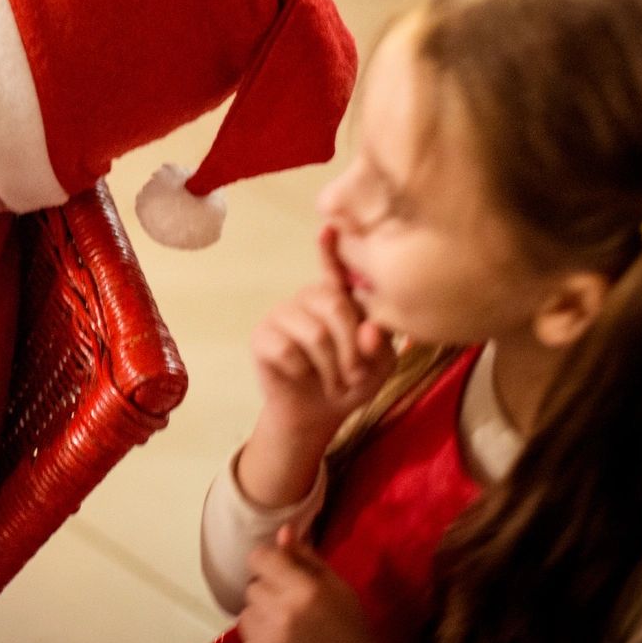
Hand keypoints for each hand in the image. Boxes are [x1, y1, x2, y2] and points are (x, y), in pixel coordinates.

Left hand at [236, 528, 384, 642]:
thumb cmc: (349, 626)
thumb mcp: (337, 587)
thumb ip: (306, 559)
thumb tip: (282, 531)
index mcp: (305, 590)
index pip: (258, 558)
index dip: (268, 562)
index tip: (279, 572)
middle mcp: (283, 613)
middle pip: (252, 587)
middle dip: (268, 593)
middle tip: (290, 606)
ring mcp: (269, 640)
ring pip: (245, 615)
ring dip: (261, 619)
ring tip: (285, 627)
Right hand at [252, 226, 394, 445]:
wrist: (316, 414)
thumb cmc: (351, 382)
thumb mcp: (379, 366)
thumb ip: (380, 347)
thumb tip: (369, 332)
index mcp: (339, 297)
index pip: (335, 267)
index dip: (330, 249)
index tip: (329, 228)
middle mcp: (309, 297)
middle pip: (334, 304)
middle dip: (352, 347)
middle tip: (355, 375)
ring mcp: (283, 313)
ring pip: (315, 333)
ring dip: (331, 367)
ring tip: (334, 383)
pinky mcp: (262, 336)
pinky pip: (287, 350)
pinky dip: (304, 371)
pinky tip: (301, 376)